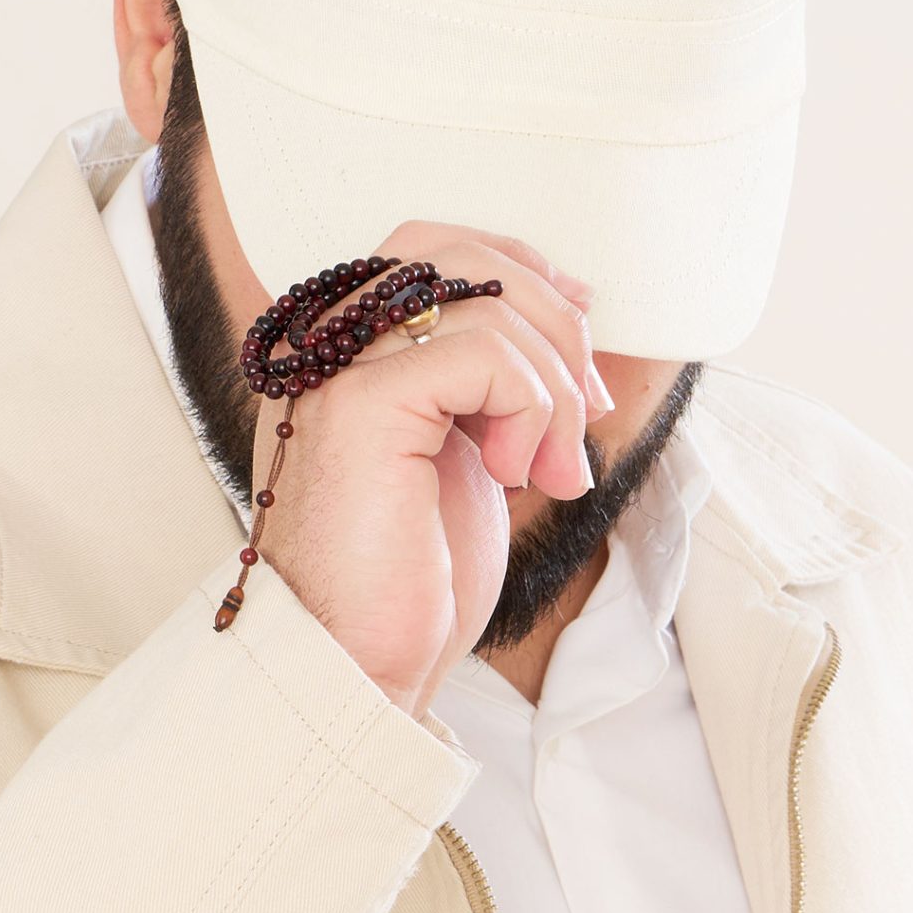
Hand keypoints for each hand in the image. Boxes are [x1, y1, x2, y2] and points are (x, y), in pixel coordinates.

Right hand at [249, 222, 614, 717]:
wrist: (354, 667)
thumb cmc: (404, 579)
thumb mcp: (463, 451)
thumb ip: (488, 380)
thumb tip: (567, 311)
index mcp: (346, 353)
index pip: (434, 245)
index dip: (526, 275)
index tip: (580, 351)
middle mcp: (328, 347)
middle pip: (456, 249)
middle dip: (551, 317)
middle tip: (584, 411)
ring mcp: (337, 370)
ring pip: (484, 299)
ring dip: (553, 386)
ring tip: (551, 470)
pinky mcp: (361, 406)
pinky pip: (483, 352)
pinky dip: (529, 408)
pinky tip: (516, 474)